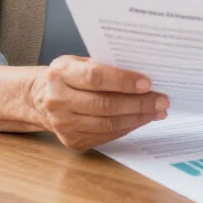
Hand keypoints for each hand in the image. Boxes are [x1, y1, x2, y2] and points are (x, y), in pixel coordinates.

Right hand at [26, 55, 169, 150]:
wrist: (40, 99)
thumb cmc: (68, 75)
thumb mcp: (78, 61)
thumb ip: (105, 64)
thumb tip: (143, 72)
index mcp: (61, 73)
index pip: (96, 77)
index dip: (123, 81)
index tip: (148, 83)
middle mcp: (59, 100)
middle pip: (105, 104)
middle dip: (138, 103)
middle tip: (161, 99)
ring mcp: (63, 124)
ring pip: (107, 124)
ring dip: (137, 118)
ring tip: (157, 111)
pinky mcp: (71, 140)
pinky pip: (105, 136)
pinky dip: (126, 128)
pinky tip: (141, 120)